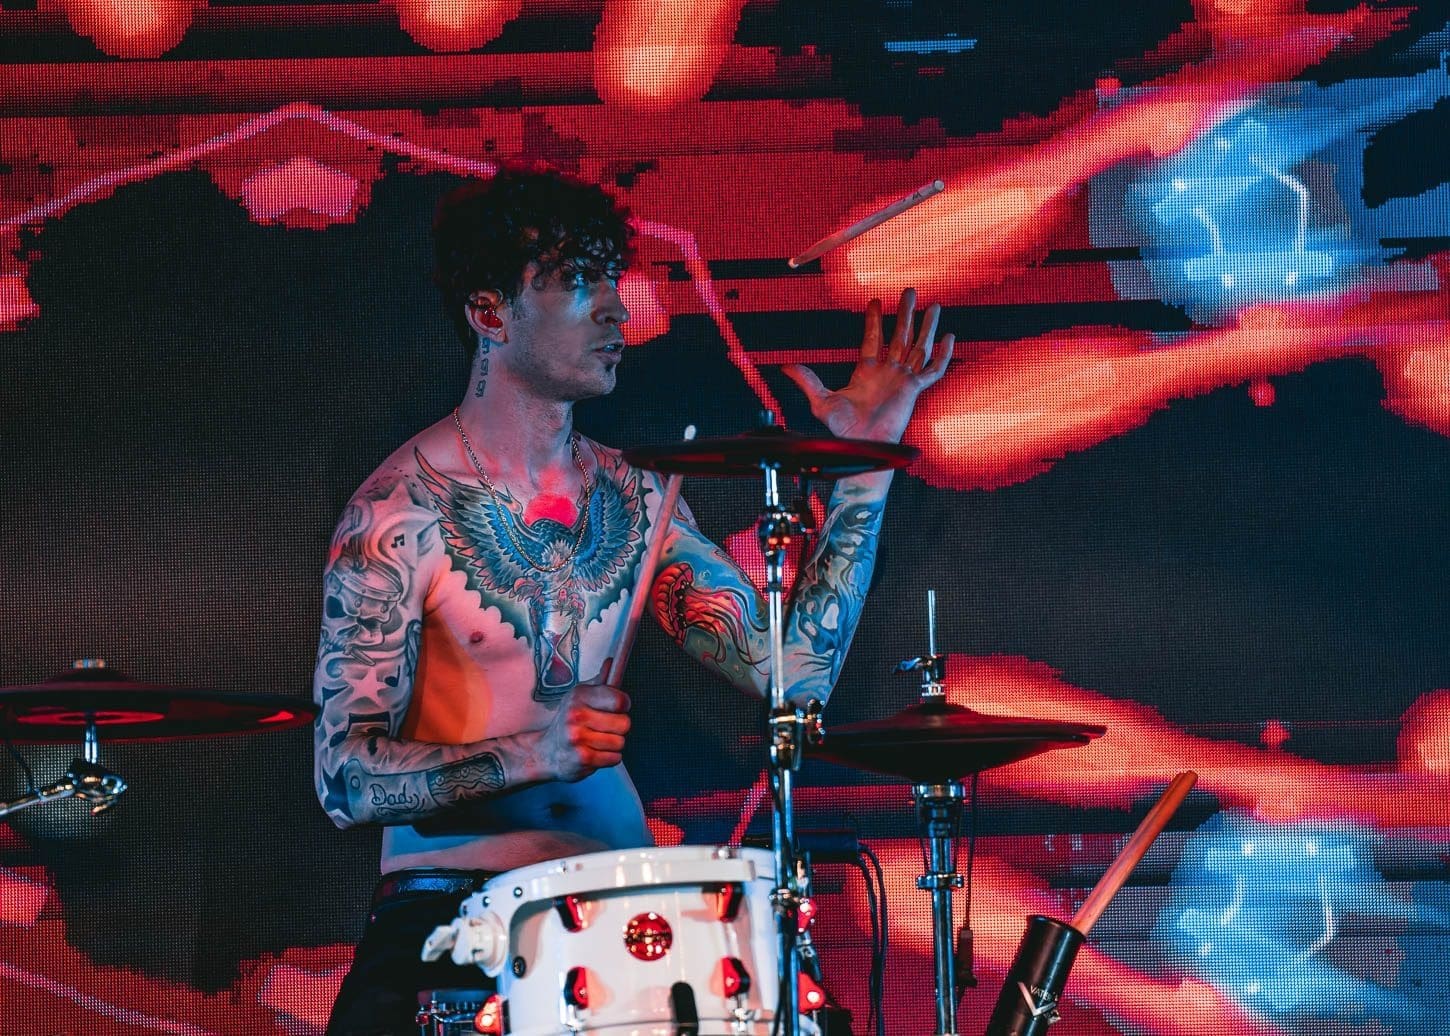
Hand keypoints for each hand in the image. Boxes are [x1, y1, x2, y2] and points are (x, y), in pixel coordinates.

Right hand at [538, 678, 630, 782]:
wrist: (546, 752)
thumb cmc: (568, 723)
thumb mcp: (580, 697)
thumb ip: (600, 682)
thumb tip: (612, 662)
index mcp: (579, 696)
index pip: (619, 699)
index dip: (624, 705)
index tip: (618, 707)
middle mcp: (576, 715)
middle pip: (624, 723)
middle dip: (619, 728)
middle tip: (604, 728)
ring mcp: (578, 737)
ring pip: (620, 742)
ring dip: (613, 745)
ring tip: (596, 741)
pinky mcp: (582, 758)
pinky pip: (614, 758)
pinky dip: (608, 758)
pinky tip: (594, 753)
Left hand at [782, 288, 953, 443]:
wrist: (861, 445)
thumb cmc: (842, 429)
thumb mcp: (820, 401)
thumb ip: (806, 381)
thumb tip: (784, 367)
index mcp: (866, 372)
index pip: (873, 339)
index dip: (874, 320)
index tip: (875, 301)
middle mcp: (887, 372)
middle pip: (899, 336)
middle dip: (904, 313)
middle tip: (909, 291)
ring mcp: (902, 380)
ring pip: (918, 347)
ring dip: (926, 326)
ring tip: (934, 305)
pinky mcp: (914, 390)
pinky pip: (932, 370)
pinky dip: (942, 355)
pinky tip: (949, 338)